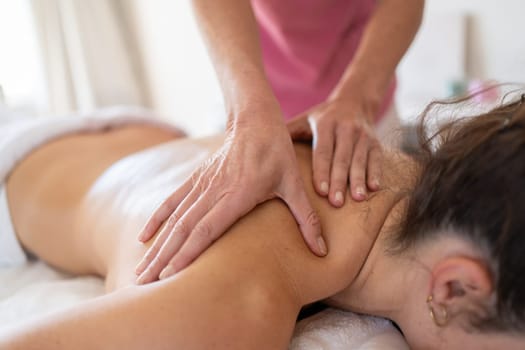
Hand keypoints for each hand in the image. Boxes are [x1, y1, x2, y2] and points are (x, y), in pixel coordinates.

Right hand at [135, 122, 325, 283]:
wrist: (255, 121)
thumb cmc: (277, 154)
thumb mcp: (294, 185)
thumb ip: (306, 219)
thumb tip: (322, 251)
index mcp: (237, 194)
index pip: (208, 228)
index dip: (188, 252)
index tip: (171, 275)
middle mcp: (214, 191)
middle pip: (184, 229)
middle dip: (164, 258)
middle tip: (146, 284)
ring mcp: (202, 184)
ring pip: (174, 219)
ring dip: (157, 246)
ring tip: (142, 270)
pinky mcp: (196, 179)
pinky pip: (172, 201)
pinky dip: (157, 220)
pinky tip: (144, 238)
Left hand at [287, 98, 382, 206]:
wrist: (355, 101)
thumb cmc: (323, 117)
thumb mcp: (305, 119)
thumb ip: (289, 132)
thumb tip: (262, 147)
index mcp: (325, 125)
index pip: (322, 151)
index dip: (322, 171)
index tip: (321, 191)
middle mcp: (346, 129)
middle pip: (342, 158)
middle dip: (339, 181)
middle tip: (335, 202)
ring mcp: (363, 135)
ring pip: (360, 160)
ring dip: (358, 180)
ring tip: (357, 199)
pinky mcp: (376, 142)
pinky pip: (376, 158)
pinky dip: (376, 173)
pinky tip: (374, 188)